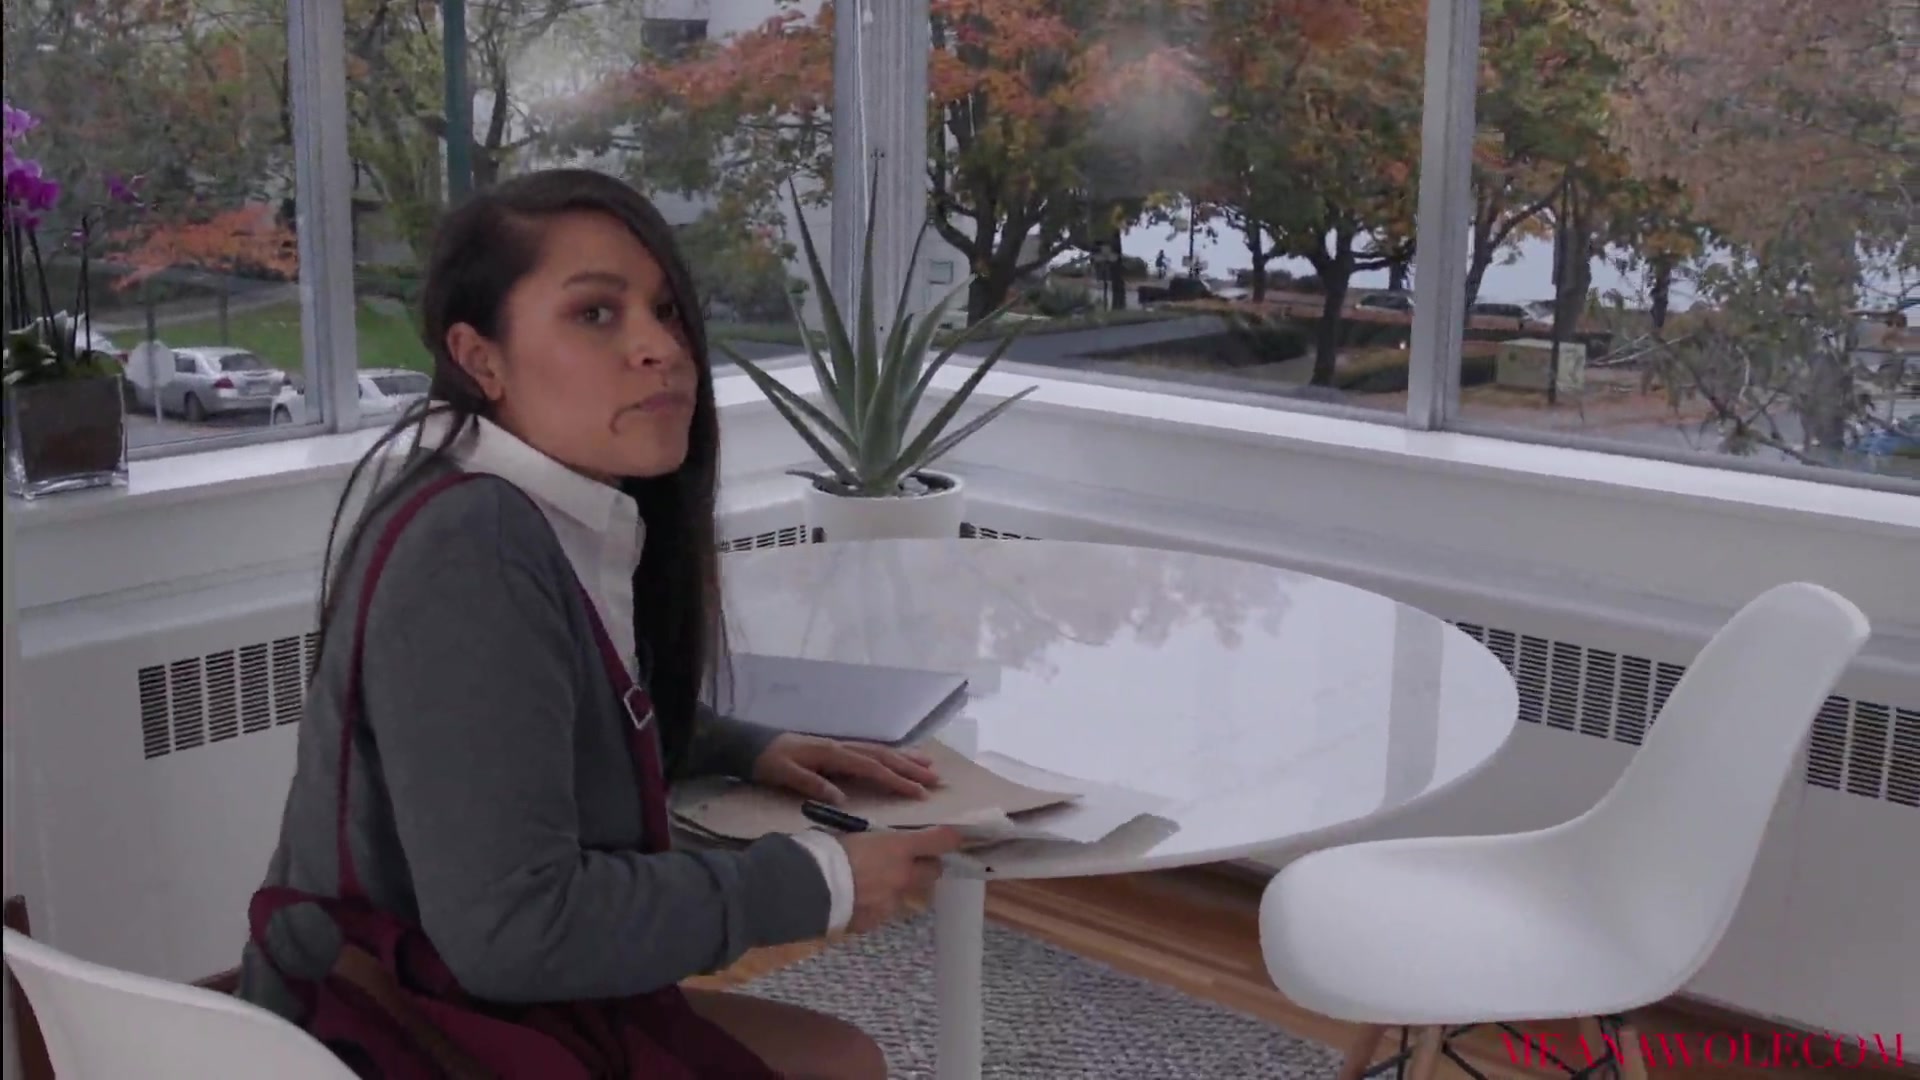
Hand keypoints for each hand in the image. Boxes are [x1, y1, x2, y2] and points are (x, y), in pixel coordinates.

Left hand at [751, 733, 940, 803]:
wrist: (753, 744)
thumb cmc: (768, 762)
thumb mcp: (784, 774)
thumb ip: (811, 784)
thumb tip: (842, 798)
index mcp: (833, 753)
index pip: (871, 767)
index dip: (896, 780)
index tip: (918, 792)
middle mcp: (842, 746)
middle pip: (883, 756)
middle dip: (911, 769)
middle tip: (936, 781)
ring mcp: (842, 745)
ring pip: (881, 751)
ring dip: (906, 759)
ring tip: (931, 767)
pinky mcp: (839, 748)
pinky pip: (872, 750)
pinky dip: (891, 755)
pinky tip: (902, 759)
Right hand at [838, 827, 965, 932]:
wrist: (807, 888)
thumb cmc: (826, 851)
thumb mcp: (852, 834)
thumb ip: (873, 841)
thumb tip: (878, 843)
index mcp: (897, 848)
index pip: (939, 841)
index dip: (950, 839)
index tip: (955, 837)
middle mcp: (902, 875)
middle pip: (933, 871)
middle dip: (926, 865)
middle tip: (909, 859)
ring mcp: (891, 902)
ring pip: (905, 892)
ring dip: (896, 886)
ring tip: (869, 881)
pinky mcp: (876, 921)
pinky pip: (883, 910)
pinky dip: (874, 904)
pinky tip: (854, 899)